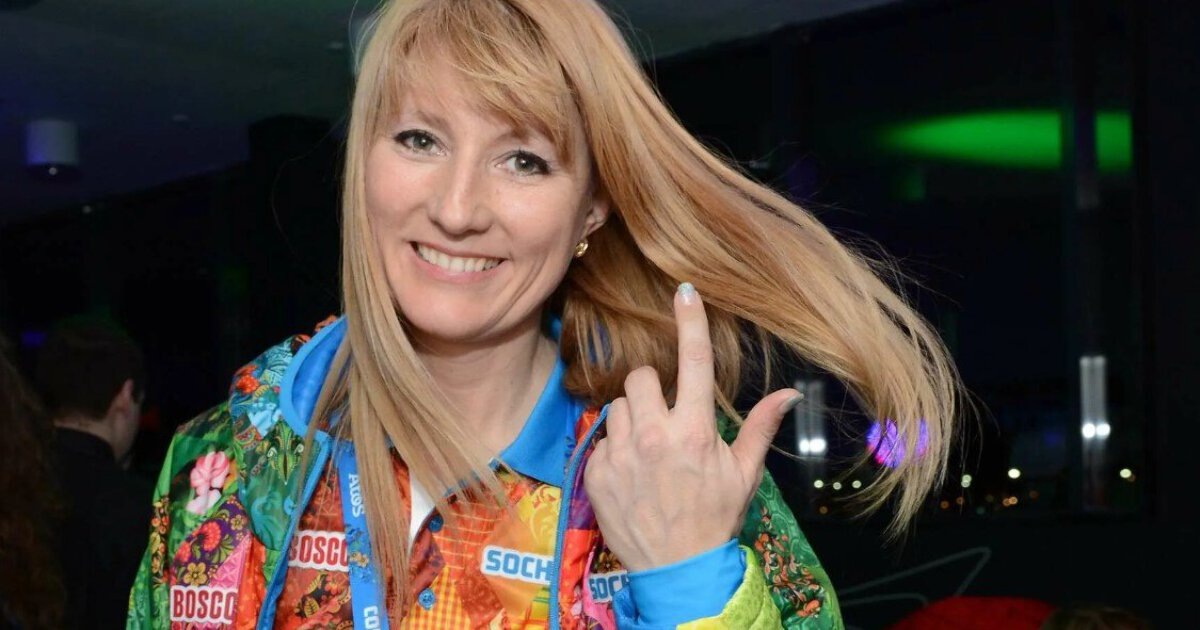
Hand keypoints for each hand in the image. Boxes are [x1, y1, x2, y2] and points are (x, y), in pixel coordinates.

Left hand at [583, 282, 801, 571]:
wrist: (677, 569)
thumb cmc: (715, 518)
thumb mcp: (744, 474)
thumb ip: (760, 428)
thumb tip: (789, 392)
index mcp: (695, 431)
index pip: (694, 362)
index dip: (690, 321)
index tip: (684, 291)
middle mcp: (655, 436)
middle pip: (640, 377)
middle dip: (651, 390)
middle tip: (664, 416)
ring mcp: (621, 454)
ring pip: (616, 406)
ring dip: (631, 420)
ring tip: (647, 450)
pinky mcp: (596, 472)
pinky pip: (600, 441)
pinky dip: (613, 452)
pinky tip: (630, 475)